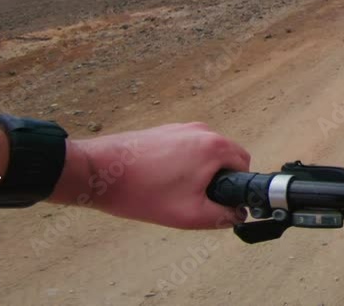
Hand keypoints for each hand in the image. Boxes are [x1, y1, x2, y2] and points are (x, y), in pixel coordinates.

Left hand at [50, 123, 249, 228]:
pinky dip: (181, 165)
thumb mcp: (189, 215)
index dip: (236, 187)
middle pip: (226, 157)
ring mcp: (182, 128)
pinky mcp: (164, 130)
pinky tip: (159, 181)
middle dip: (217, 180)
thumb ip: (223, 216)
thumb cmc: (141, 192)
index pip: (245, 164)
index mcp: (214, 147)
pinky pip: (186, 149)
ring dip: (199, 172)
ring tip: (172, 191)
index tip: (218, 201)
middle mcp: (202, 131)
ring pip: (205, 154)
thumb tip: (237, 214)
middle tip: (193, 200)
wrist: (98, 172)